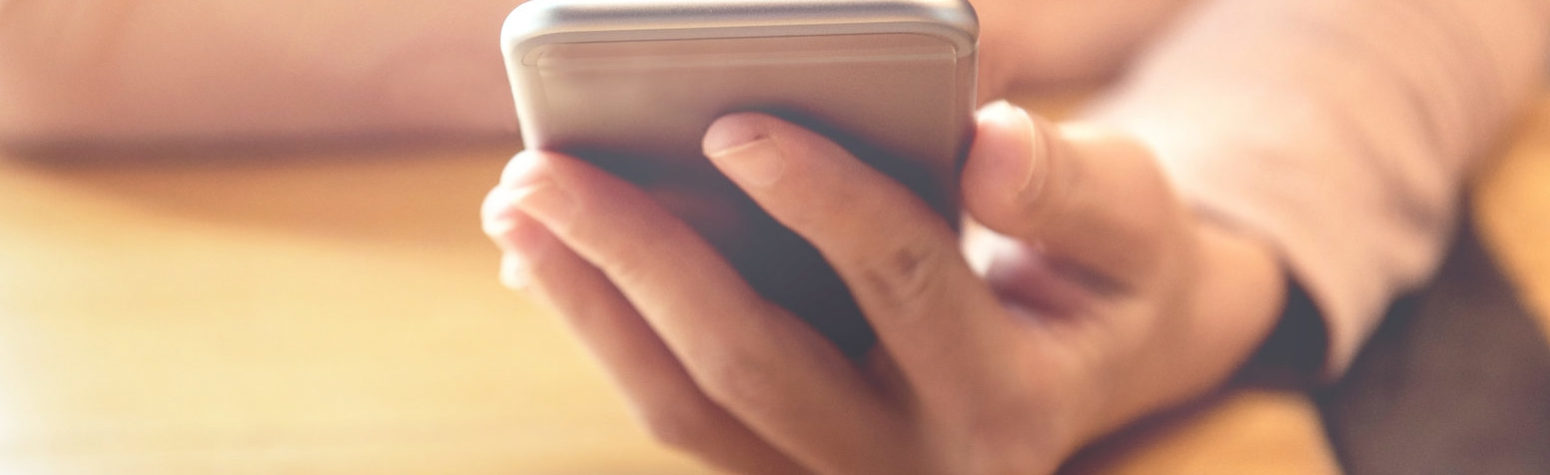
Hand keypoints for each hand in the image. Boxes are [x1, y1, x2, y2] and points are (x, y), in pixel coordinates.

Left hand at [481, 102, 1285, 473]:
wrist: (1093, 357)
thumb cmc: (1110, 268)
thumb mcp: (1133, 217)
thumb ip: (1072, 183)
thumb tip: (982, 140)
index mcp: (1012, 399)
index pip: (904, 283)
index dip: (820, 200)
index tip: (732, 125)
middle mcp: (917, 465)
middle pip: (753, 363)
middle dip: (642, 257)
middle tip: (544, 167)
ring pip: (690, 410)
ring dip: (594, 304)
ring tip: (520, 206)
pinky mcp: (786, 466)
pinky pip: (681, 410)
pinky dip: (609, 331)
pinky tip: (552, 257)